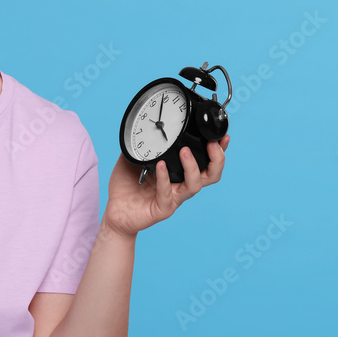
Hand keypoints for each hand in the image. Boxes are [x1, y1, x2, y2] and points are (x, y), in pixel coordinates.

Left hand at [103, 135, 229, 236]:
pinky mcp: (162, 209)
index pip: (207, 162)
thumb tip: (144, 124)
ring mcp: (173, 198)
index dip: (218, 151)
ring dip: (193, 166)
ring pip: (195, 185)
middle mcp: (181, 185)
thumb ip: (142, 143)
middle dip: (217, 159)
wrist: (114, 211)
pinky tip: (160, 166)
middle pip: (212, 175)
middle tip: (212, 144)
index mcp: (179, 173)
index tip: (222, 137)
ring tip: (185, 151)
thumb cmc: (126, 187)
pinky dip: (164, 178)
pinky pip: (167, 193)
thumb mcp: (133, 158)